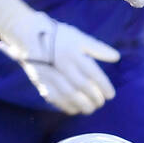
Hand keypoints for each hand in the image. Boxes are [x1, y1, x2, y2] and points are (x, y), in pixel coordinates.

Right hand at [0, 0, 118, 115]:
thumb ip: (97, 48)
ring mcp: (50, 73)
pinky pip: (54, 97)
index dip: (104, 86)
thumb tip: (116, 57)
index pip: (93, 73)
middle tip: (101, 102)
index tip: (111, 95)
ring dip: (83, 104)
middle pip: (82, 85)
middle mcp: (62, 64)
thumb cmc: (58, 36)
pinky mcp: (40, 80)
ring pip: (69, 94)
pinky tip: (75, 109)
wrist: (26, 33)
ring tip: (91, 108)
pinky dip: (66, 106)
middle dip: (95, 97)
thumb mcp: (78, 37)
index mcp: (73, 52)